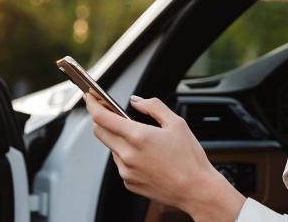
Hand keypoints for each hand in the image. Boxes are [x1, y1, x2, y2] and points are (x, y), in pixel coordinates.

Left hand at [85, 93, 244, 220]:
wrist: (196, 190)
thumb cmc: (189, 158)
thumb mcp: (176, 123)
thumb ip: (153, 106)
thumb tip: (136, 101)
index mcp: (138, 136)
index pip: (102, 117)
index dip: (93, 104)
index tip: (91, 96)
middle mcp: (127, 155)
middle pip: (99, 131)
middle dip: (101, 119)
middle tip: (112, 112)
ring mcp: (126, 171)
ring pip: (111, 147)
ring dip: (117, 138)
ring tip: (141, 139)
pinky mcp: (129, 182)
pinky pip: (120, 163)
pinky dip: (126, 155)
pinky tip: (146, 156)